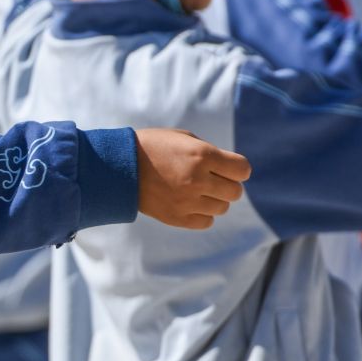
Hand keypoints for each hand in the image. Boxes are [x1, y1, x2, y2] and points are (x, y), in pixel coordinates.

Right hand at [135, 128, 251, 228]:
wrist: (119, 167)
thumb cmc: (153, 147)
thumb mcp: (183, 138)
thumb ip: (210, 153)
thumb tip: (231, 169)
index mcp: (202, 155)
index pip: (242, 169)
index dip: (238, 169)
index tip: (228, 168)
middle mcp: (198, 179)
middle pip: (235, 192)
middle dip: (227, 185)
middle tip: (212, 180)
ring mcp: (187, 201)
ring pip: (223, 208)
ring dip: (215, 200)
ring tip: (197, 191)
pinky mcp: (177, 217)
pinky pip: (207, 222)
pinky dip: (203, 214)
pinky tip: (191, 203)